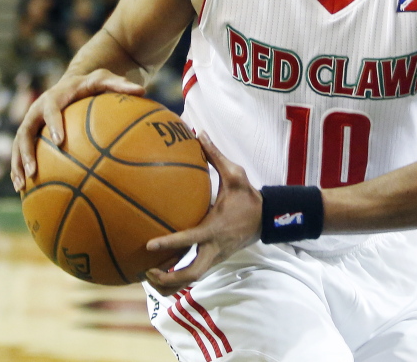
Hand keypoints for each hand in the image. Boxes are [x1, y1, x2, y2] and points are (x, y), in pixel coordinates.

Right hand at [11, 69, 144, 190]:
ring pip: (19, 144)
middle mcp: (37, 109)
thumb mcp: (105, 78)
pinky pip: (22, 151)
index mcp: (54, 96)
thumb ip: (121, 84)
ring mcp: (31, 122)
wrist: (72, 81)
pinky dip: (20, 168)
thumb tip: (143, 91)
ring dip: (18, 165)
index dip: (53, 123)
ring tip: (22, 186)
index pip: (51, 109)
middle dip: (27, 152)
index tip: (59, 140)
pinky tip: (25, 189)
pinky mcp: (30, 132)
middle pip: (25, 131)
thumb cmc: (91, 83)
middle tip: (33, 171)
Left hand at [144, 133, 261, 296]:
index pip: (190, 240)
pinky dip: (177, 277)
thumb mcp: (236, 175)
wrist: (269, 218)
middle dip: (166, 280)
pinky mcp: (216, 260)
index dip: (169, 244)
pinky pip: (194, 274)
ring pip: (191, 281)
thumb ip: (214, 155)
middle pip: (190, 275)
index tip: (148, 245)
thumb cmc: (249, 196)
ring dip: (170, 284)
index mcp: (215, 229)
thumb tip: (198, 132)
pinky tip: (161, 269)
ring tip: (149, 276)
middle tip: (146, 272)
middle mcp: (214, 248)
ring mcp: (216, 258)